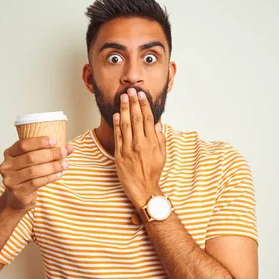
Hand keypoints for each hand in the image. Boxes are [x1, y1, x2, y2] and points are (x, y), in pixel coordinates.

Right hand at [0, 137, 73, 212]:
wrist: (17, 199)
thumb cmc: (27, 176)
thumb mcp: (35, 162)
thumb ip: (51, 152)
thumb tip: (70, 147)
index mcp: (9, 153)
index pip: (23, 144)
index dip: (39, 142)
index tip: (54, 141)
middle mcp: (6, 166)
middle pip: (30, 157)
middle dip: (50, 154)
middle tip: (63, 153)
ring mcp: (10, 179)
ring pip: (34, 171)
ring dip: (52, 167)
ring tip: (64, 165)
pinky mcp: (17, 191)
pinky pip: (36, 183)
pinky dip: (49, 177)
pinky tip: (59, 175)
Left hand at [113, 88, 166, 209]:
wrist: (143, 188)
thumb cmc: (153, 172)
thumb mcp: (162, 155)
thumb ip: (159, 138)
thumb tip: (157, 123)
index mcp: (152, 142)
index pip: (148, 119)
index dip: (144, 105)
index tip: (142, 95)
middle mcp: (140, 143)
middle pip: (136, 118)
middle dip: (133, 103)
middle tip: (131, 91)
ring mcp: (129, 149)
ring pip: (126, 125)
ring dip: (123, 109)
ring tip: (123, 98)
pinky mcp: (119, 154)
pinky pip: (117, 136)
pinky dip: (116, 124)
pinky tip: (116, 115)